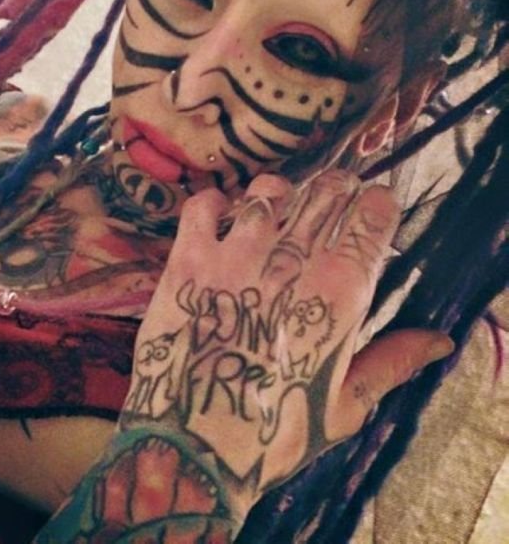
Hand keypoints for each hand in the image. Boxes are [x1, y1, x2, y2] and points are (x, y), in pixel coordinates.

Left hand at [121, 170, 453, 507]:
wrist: (193, 444)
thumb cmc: (276, 432)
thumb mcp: (345, 404)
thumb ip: (392, 361)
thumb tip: (441, 340)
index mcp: (340, 290)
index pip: (372, 214)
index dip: (376, 204)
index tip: (372, 209)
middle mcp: (294, 258)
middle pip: (326, 190)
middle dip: (336, 187)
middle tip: (332, 198)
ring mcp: (238, 252)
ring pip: (268, 189)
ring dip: (279, 193)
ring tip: (278, 208)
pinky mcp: (189, 256)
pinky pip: (204, 205)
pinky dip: (215, 203)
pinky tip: (221, 219)